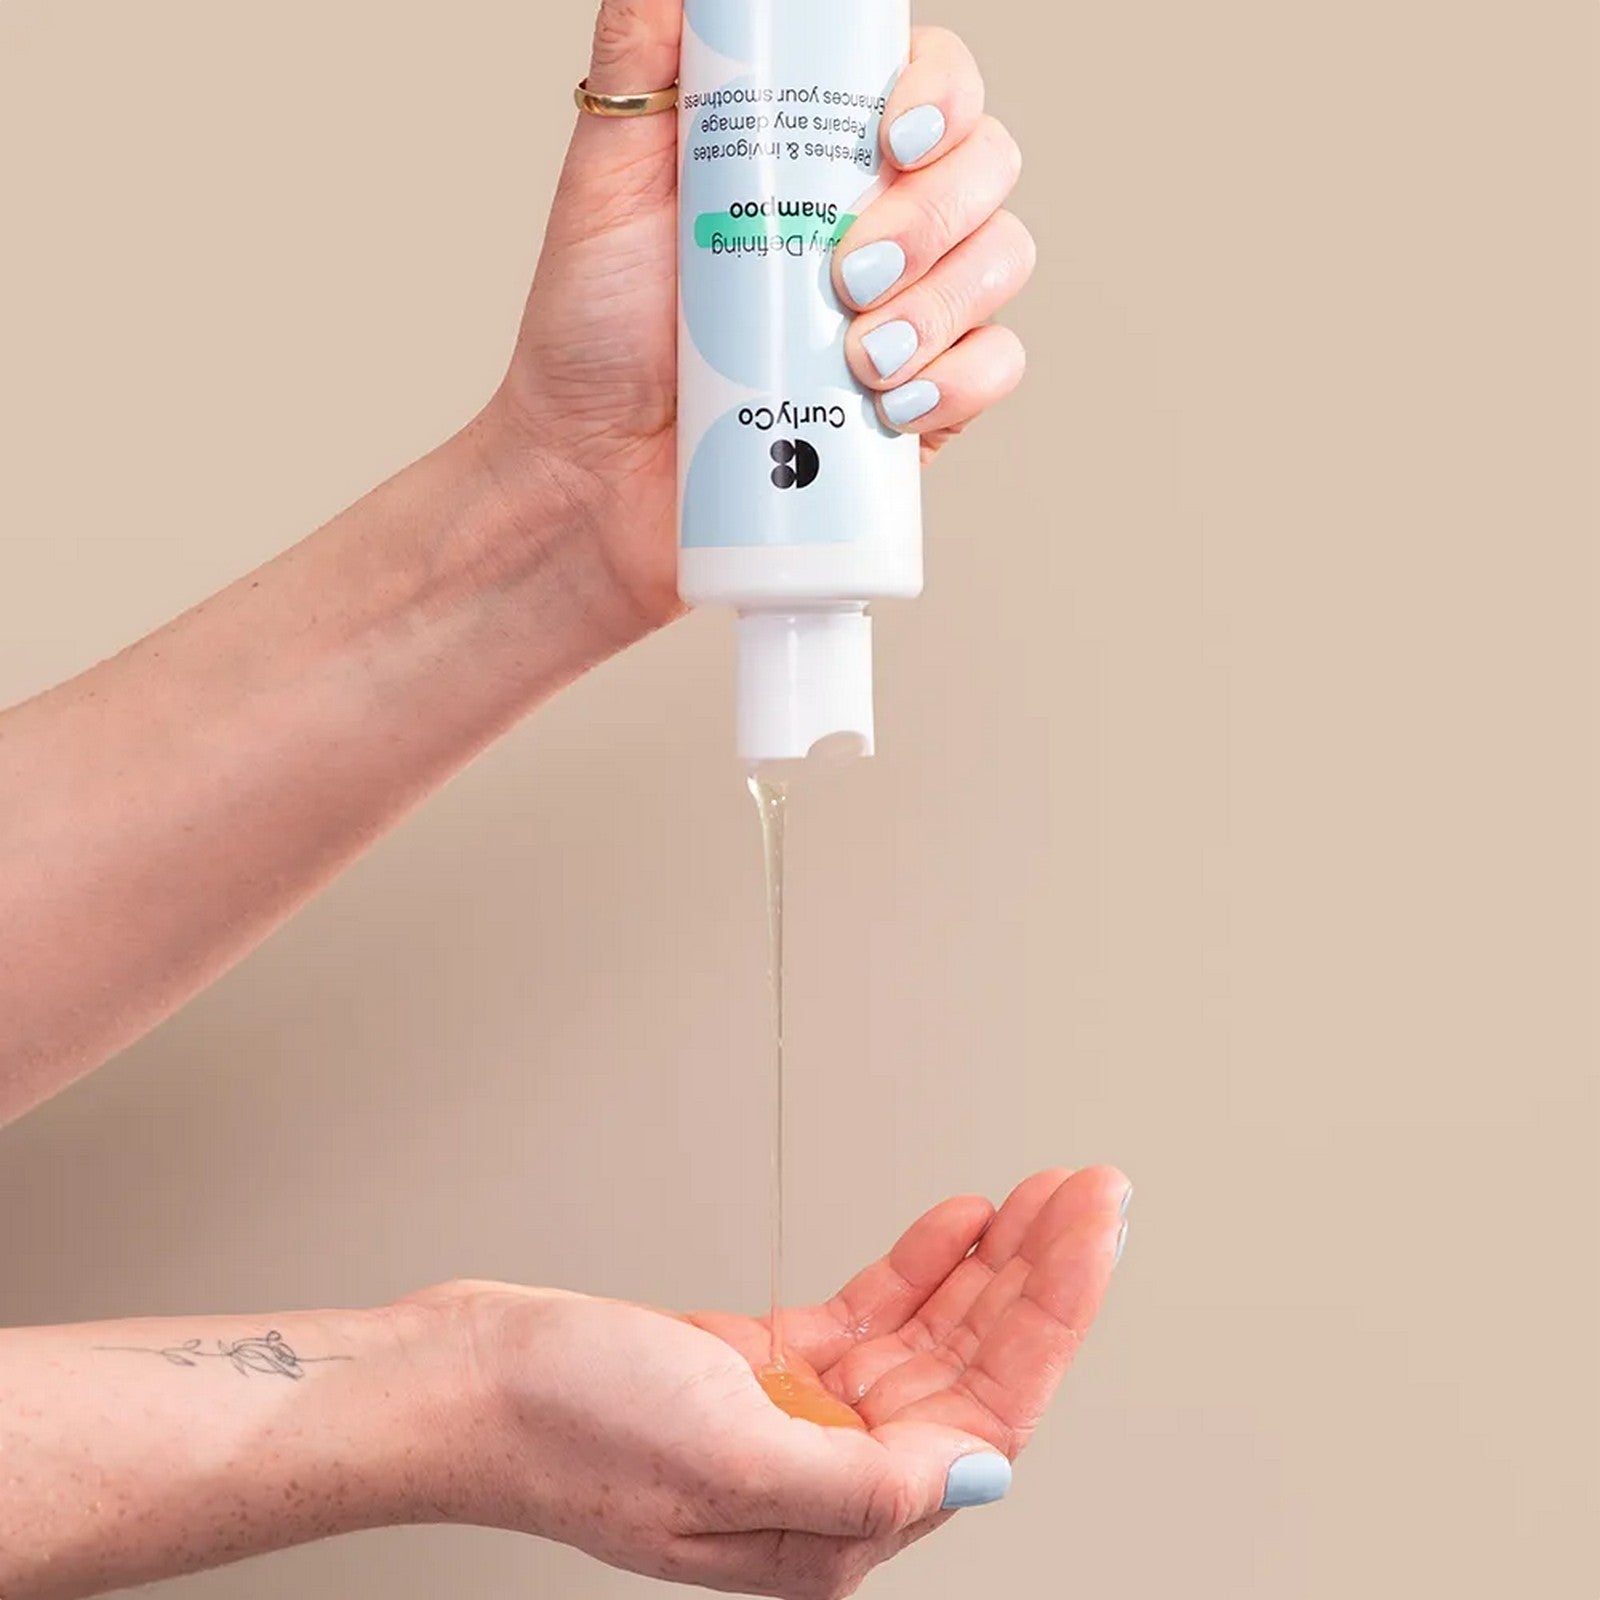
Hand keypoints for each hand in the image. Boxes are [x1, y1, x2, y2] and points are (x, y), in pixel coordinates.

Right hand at [419, 1168, 1126, 1599]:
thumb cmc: (566, 1430)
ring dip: (989, 1262)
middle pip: (971, 1367)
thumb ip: (864, 1478)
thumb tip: (985, 1475)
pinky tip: (957, 1225)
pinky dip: (918, 1264)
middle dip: (1039, 1275)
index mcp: (832, 1525)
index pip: (986, 1415)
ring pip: (929, 1334)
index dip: (1050, 1316)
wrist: (468, 1381)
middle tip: (1091, 1193)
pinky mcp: (764, 1367)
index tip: (1091, 1233)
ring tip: (1041, 1194)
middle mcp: (829, 1476)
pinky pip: (870, 1313)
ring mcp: (798, 1416)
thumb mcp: (727, 1458)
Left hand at [487, 1, 1035, 641]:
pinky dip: (961, 381)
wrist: (590, 477)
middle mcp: (882, 221)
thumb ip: (646, 58)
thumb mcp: (606, 175)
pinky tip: (892, 404)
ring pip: (1004, 261)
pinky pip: (997, 368)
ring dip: (944, 304)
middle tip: (848, 272)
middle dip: (935, 215)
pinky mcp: (917, 406)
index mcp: (821, 152)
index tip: (891, 136)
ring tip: (858, 356)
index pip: (933, 82)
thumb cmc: (593, 333)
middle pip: (988, 166)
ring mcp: (908, 314)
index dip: (941, 91)